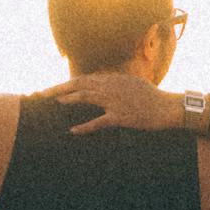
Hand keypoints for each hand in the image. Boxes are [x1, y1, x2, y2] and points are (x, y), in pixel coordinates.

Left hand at [49, 74, 178, 134]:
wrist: (168, 107)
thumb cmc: (151, 97)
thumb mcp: (132, 84)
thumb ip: (116, 82)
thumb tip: (102, 82)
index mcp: (113, 78)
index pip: (84, 79)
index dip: (67, 83)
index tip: (53, 89)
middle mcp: (111, 86)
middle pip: (79, 84)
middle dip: (58, 88)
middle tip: (41, 94)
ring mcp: (115, 101)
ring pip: (84, 97)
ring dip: (66, 99)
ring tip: (51, 103)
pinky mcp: (121, 116)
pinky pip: (99, 122)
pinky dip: (85, 126)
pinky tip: (73, 131)